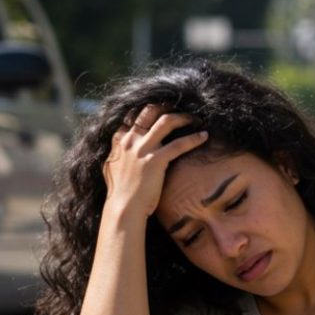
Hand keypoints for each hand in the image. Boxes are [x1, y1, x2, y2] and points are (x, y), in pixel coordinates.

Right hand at [102, 104, 207, 218]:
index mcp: (120, 141)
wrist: (123, 209)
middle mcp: (130, 140)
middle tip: (181, 107)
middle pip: (150, 110)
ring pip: (166, 121)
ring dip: (183, 117)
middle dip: (167, 105)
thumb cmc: (119, 193)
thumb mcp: (111, 168)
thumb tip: (117, 152)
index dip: (149, 112)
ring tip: (196, 118)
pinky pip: (179, 144)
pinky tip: (204, 136)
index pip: (133, 116)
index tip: (162, 111)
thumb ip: (116, 154)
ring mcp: (143, 149)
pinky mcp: (156, 160)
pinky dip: (194, 138)